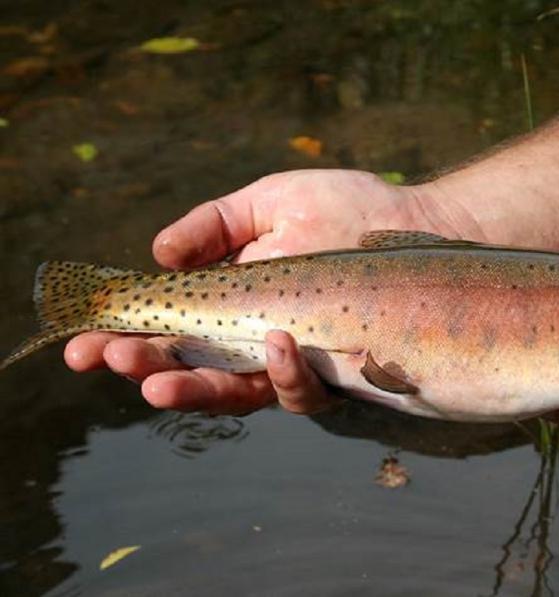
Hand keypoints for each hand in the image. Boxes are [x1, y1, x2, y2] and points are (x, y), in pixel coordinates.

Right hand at [64, 170, 476, 414]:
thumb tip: (158, 253)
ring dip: (199, 390)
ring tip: (158, 381)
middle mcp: (264, 339)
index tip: (88, 344)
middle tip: (111, 364)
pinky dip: (287, 374)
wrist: (422, 223)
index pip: (178, 332)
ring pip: (243, 395)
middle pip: (198, 371)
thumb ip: (216, 224)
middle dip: (149, 372)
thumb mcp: (272, 203)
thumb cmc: (349, 210)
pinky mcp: (344, 373)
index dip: (134, 342)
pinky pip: (307, 390)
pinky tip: (278, 343)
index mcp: (240, 303)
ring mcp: (303, 360)